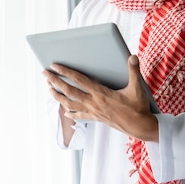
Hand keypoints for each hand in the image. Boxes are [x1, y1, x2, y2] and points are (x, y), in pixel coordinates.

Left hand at [44, 55, 158, 141]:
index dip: (66, 72)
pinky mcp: (96, 119)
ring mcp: (93, 112)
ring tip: (49, 89)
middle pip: (69, 91)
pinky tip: (65, 111)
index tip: (55, 65)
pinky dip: (70, 113)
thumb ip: (133, 71)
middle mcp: (94, 102)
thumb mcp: (136, 88)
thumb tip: (132, 56)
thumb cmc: (138, 108)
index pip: (79, 80)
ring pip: (70, 104)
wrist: (140, 127)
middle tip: (44, 74)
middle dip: (55, 82)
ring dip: (58, 96)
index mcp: (101, 93)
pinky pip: (79, 115)